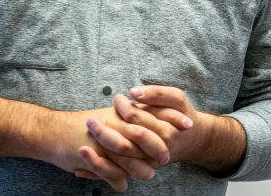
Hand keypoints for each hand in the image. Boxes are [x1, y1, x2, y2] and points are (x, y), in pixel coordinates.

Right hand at [0, 97, 161, 192]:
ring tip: (151, 175)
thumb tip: (146, 117)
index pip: (152, 111)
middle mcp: (114, 123)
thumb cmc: (79, 125)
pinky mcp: (91, 155)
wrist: (49, 131)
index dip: (171, 117)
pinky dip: (117, 179)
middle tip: (170, 154)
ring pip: (128, 155)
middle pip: (145, 132)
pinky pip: (108, 170)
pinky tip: (123, 186)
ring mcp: (102, 140)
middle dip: (160, 144)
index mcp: (120, 112)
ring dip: (140, 167)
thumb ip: (125, 119)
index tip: (188, 122)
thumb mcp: (106, 118)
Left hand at [84, 86, 245, 174]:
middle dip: (104, 133)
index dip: (122, 109)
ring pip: (118, 166)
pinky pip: (117, 177)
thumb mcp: (177, 99)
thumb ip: (157, 94)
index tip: (115, 99)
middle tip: (90, 121)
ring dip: (97, 159)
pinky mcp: (140, 172)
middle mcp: (156, 153)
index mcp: (165, 133)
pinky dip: (98, 173)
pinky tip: (80, 169)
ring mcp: (147, 165)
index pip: (136, 120)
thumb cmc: (182, 115)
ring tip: (81, 146)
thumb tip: (134, 92)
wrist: (191, 140)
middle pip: (125, 146)